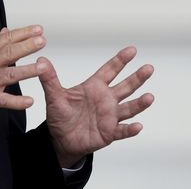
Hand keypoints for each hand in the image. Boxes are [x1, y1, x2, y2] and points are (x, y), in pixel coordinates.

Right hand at [0, 25, 47, 119]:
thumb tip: (6, 30)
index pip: (7, 39)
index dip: (23, 33)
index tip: (38, 29)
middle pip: (9, 53)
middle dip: (26, 46)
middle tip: (42, 41)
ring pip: (10, 74)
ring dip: (27, 70)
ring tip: (43, 67)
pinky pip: (4, 100)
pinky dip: (17, 102)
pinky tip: (29, 101)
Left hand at [39, 46, 154, 167]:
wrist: (61, 140)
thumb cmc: (61, 115)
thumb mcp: (54, 96)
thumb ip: (49, 79)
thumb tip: (41, 60)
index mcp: (95, 87)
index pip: (110, 70)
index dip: (121, 60)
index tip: (132, 50)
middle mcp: (106, 99)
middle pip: (125, 86)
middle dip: (137, 77)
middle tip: (149, 68)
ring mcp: (109, 116)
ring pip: (128, 108)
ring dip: (139, 103)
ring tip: (149, 97)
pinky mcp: (109, 132)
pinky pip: (122, 131)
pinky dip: (130, 129)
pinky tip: (138, 126)